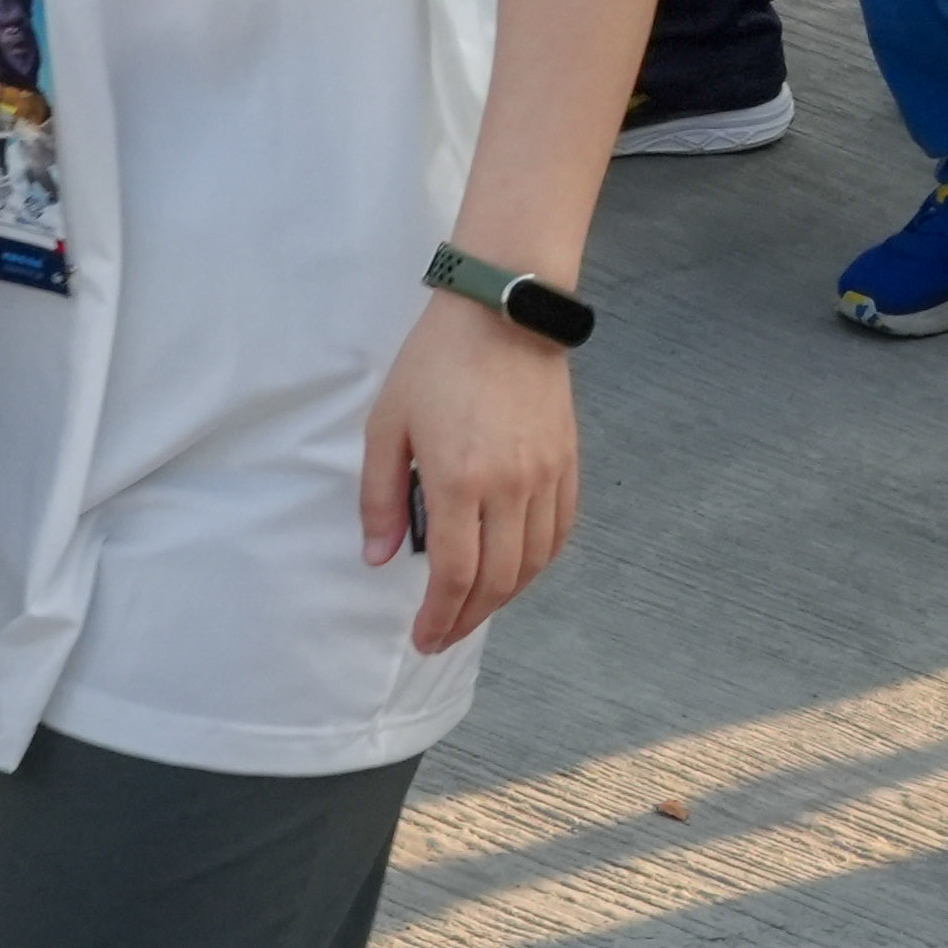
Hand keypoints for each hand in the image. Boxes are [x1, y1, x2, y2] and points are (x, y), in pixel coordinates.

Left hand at [362, 290, 579, 654]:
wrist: (502, 311)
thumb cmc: (435, 363)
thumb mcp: (387, 425)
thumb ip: (381, 497)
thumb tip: (379, 558)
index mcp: (460, 480)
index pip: (455, 574)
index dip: (439, 616)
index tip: (422, 637)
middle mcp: (510, 487)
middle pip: (497, 579)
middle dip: (467, 618)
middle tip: (442, 634)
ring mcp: (546, 475)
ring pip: (534, 562)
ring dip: (504, 597)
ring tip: (474, 607)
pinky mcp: (568, 460)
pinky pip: (561, 530)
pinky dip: (540, 562)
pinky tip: (518, 568)